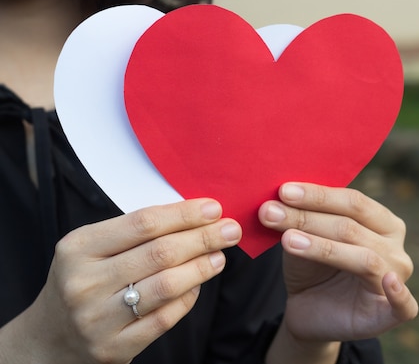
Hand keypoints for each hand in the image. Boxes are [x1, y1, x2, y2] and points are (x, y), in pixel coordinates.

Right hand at [0, 199, 240, 363]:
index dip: (184, 214)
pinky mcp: (115, 347)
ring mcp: (98, 319)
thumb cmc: (83, 280)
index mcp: (79, 248)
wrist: (50, 336)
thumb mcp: (93, 248)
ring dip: (202, 267)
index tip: (214, 209)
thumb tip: (197, 216)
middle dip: (203, 238)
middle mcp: (84, 283)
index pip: (144, 223)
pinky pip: (166, 318)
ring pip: (167, 286)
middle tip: (231, 230)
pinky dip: (188, 298)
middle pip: (160, 253)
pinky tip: (199, 284)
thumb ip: (137, 232)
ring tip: (220, 256)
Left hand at [259, 183, 417, 343]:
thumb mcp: (304, 237)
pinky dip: (399, 294)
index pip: (354, 201)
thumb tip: (280, 195)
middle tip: (270, 212)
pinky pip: (405, 305)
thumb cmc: (312, 267)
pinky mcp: (391, 314)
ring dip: (322, 247)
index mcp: (382, 221)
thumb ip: (302, 217)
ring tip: (287, 240)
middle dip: (308, 218)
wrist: (308, 311)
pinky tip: (388, 282)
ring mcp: (396, 279)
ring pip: (364, 259)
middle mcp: (395, 247)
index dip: (318, 195)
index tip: (283, 191)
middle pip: (352, 227)